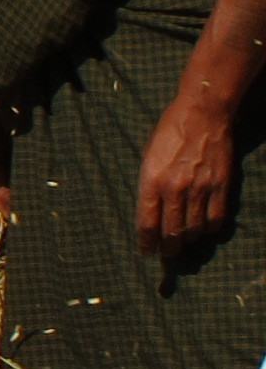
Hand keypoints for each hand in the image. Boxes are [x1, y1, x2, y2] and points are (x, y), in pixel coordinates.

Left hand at [140, 88, 239, 253]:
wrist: (202, 114)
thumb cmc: (169, 134)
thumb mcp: (148, 158)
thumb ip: (149, 186)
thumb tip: (151, 213)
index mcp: (151, 180)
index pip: (147, 223)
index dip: (146, 243)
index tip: (146, 252)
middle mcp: (175, 188)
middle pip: (172, 232)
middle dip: (168, 248)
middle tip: (167, 254)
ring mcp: (201, 188)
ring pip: (194, 229)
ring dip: (188, 240)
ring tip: (183, 242)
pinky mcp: (222, 186)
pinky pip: (216, 219)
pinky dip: (209, 229)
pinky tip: (204, 229)